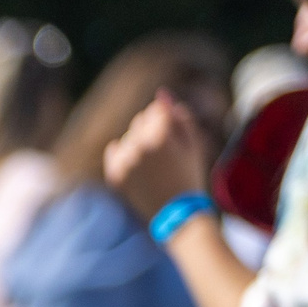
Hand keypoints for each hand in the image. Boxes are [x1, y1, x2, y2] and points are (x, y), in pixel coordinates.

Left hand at [105, 91, 211, 222]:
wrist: (175, 212)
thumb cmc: (189, 175)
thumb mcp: (193, 144)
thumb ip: (179, 116)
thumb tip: (161, 94)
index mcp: (160, 136)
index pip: (156, 109)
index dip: (166, 121)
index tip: (173, 136)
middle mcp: (139, 146)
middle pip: (139, 120)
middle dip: (151, 130)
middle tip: (165, 152)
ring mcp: (124, 161)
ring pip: (127, 136)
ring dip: (138, 142)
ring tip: (153, 162)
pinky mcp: (115, 174)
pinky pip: (114, 150)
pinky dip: (123, 153)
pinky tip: (137, 163)